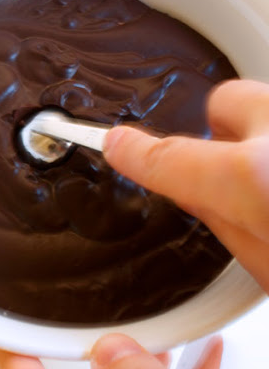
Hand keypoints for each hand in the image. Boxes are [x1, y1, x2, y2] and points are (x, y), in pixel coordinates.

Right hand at [103, 79, 268, 291]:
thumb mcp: (267, 267)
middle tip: (231, 167)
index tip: (115, 145)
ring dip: (261, 133)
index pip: (169, 158)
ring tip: (268, 176)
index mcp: (254, 180)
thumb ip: (225, 225)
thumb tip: (196, 197)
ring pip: (266, 101)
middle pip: (225, 100)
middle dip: (220, 129)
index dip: (133, 154)